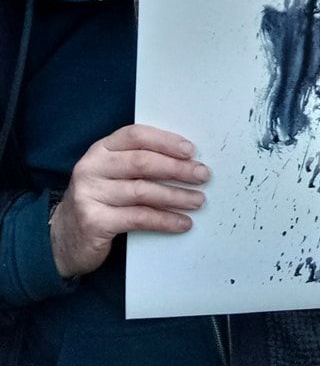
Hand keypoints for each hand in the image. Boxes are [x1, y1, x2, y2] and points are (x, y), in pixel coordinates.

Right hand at [49, 125, 208, 278]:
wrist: (62, 238)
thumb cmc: (100, 199)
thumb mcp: (113, 173)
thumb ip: (138, 162)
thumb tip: (187, 160)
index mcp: (100, 149)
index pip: (136, 135)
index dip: (165, 141)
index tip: (190, 150)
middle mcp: (92, 168)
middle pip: (142, 162)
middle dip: (177, 169)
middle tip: (202, 175)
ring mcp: (90, 195)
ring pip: (143, 191)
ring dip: (176, 196)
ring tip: (198, 200)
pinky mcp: (94, 222)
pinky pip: (138, 218)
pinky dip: (164, 220)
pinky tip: (182, 222)